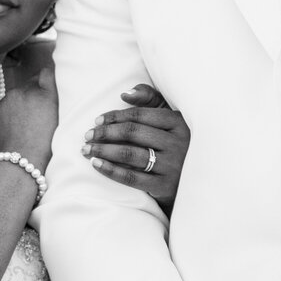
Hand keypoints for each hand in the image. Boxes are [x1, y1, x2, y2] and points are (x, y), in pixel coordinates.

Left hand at [0, 65, 57, 169]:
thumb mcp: (60, 120)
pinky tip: (16, 124)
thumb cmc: (46, 145)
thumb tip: (50, 83)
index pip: (47, 73)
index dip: (48, 80)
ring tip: (27, 121)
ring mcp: (11, 97)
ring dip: (23, 100)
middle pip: (32, 83)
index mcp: (47, 93)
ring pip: (19, 93)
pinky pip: (8, 102)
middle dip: (36, 92)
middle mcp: (28, 90)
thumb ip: (55, 98)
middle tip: (40, 111)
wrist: (21, 161)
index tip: (50, 89)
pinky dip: (12, 109)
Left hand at [81, 84, 190, 210]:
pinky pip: (132, 177)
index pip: (140, 115)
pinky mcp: (165, 186)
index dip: (115, 116)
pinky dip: (110, 170)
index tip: (97, 121)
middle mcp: (177, 143)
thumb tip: (125, 94)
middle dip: (105, 133)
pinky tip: (96, 165)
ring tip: (86, 150)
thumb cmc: (175, 144)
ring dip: (103, 150)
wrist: (193, 182)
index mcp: (178, 122)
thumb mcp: (169, 118)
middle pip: (132, 133)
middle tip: (87, 136)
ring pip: (130, 154)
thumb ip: (149, 99)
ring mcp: (172, 165)